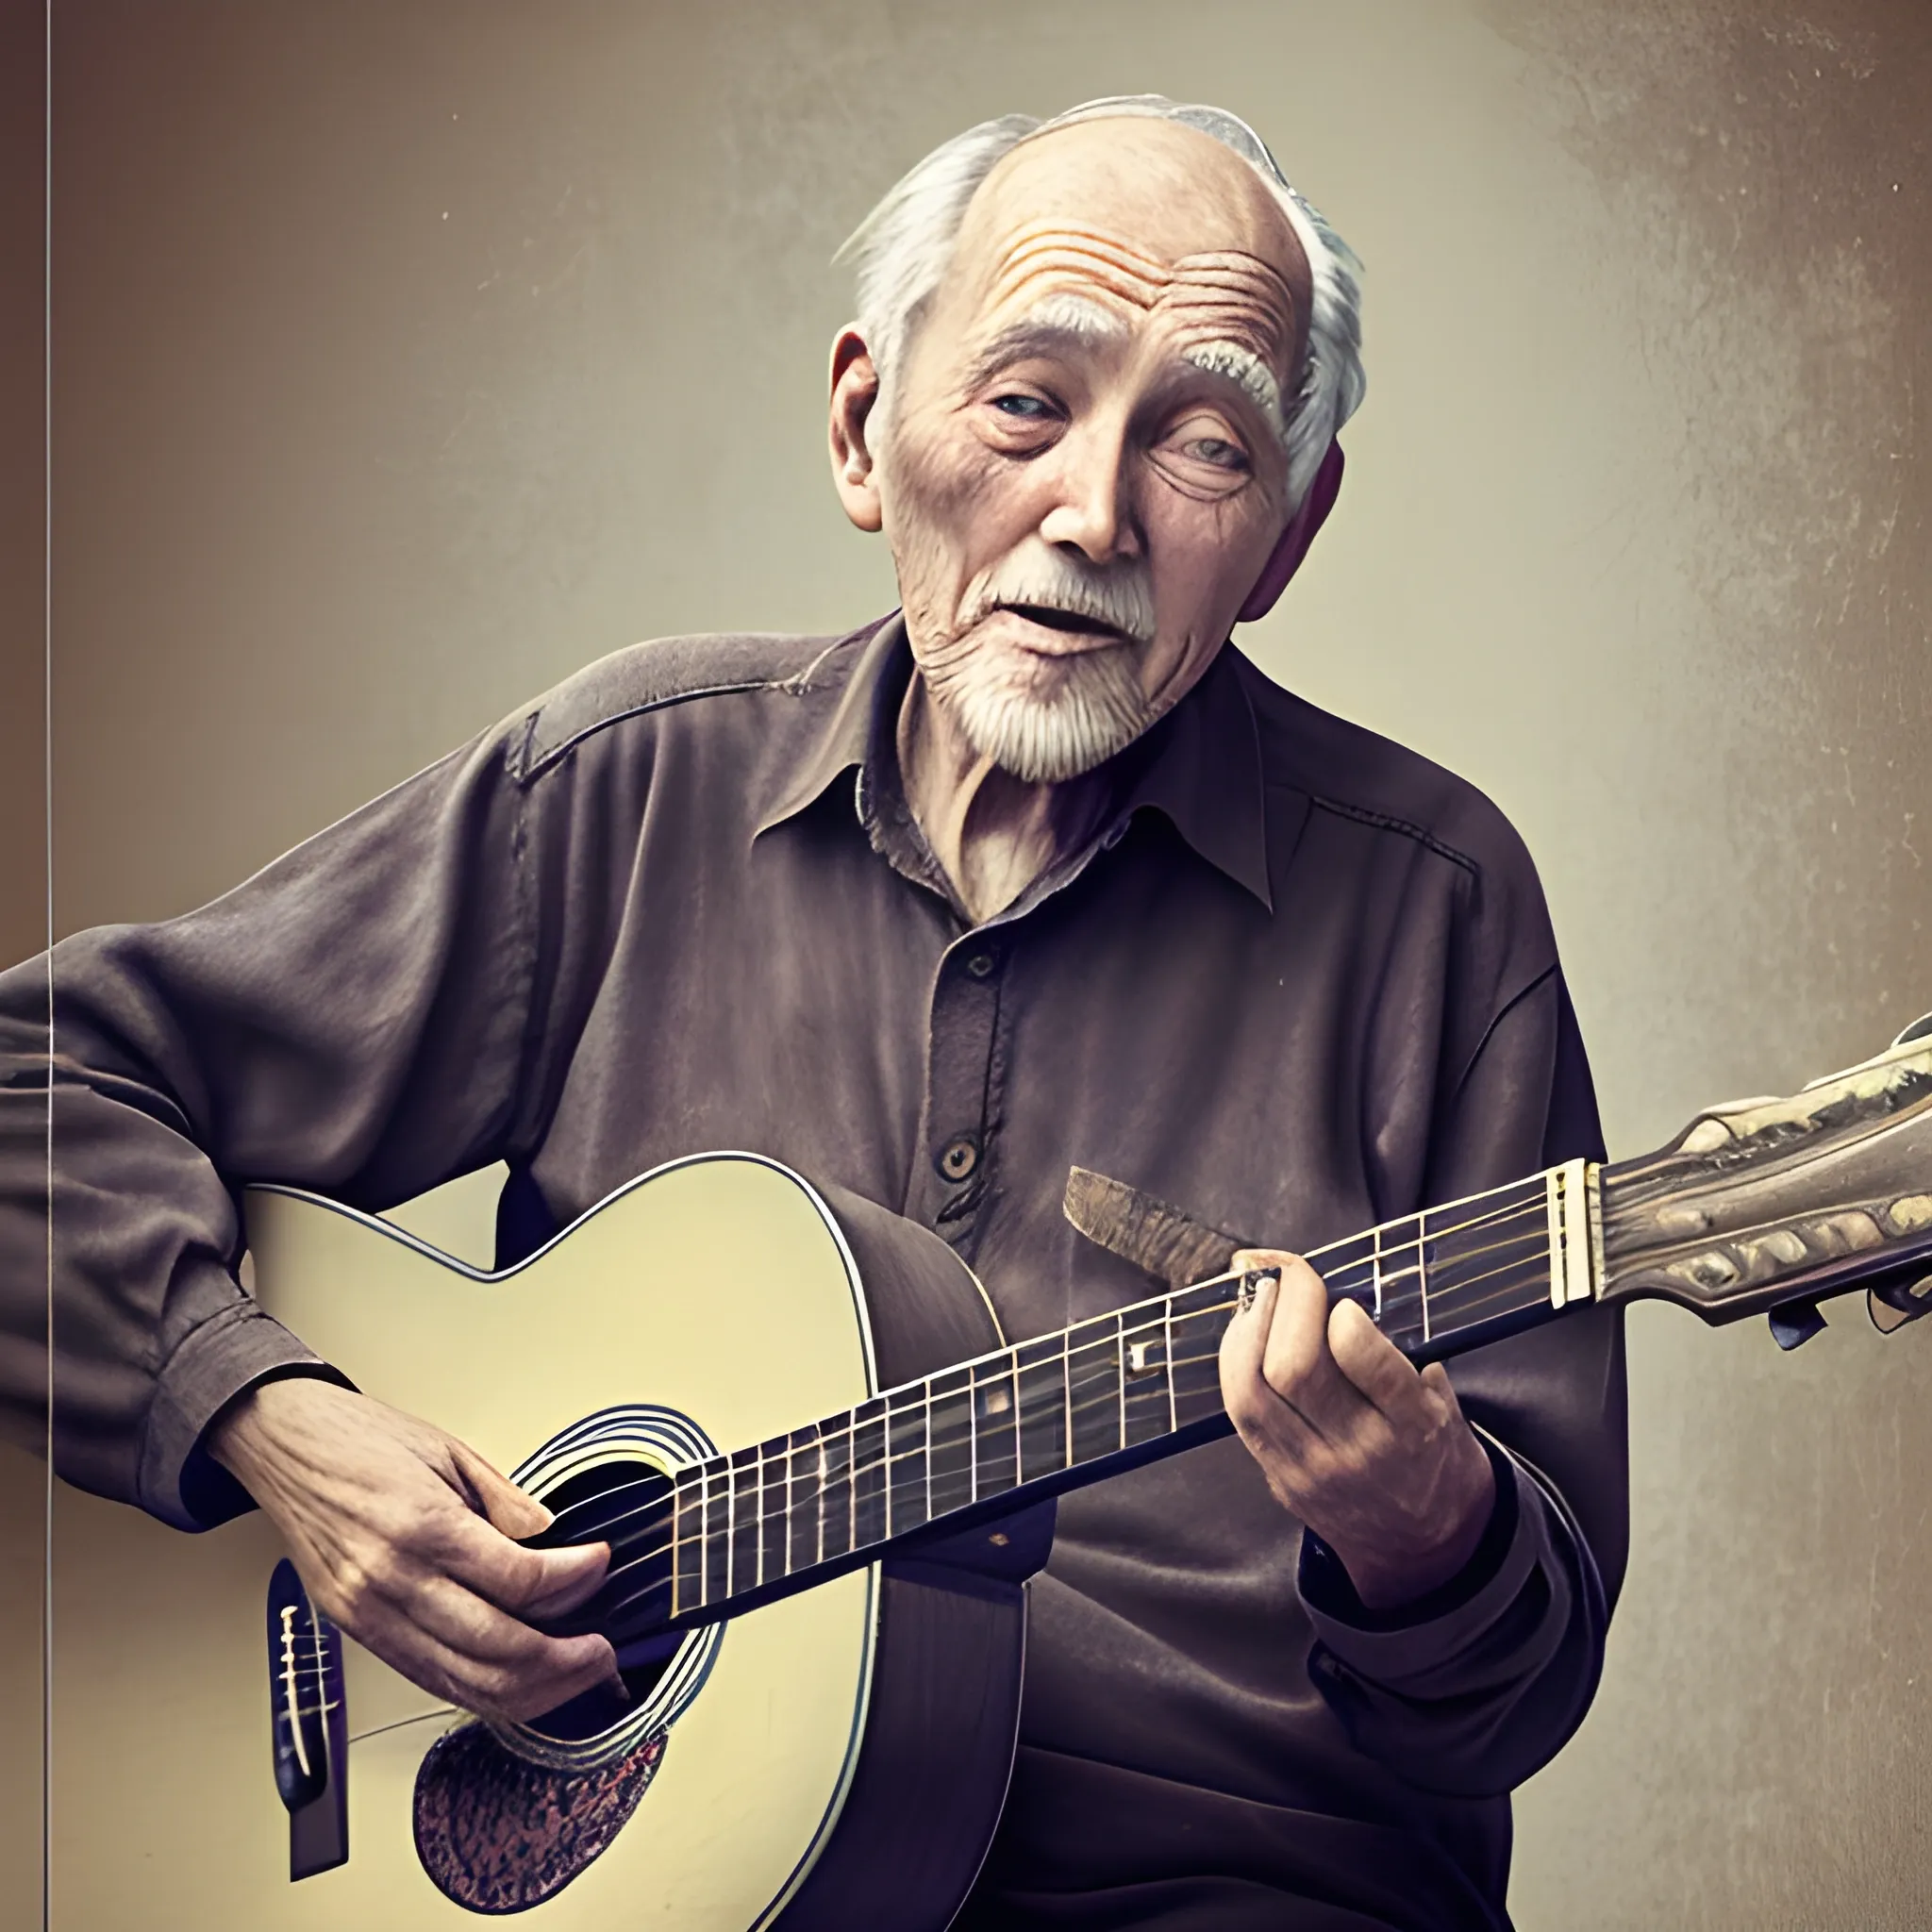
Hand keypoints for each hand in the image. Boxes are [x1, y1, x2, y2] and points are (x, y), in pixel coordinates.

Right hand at [208, 1376, 619, 1723]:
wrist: (283, 1446)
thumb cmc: (359, 1440)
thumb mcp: (449, 1450)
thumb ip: (505, 1502)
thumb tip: (551, 1537)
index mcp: (422, 1525)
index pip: (518, 1578)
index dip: (574, 1580)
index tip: (600, 1566)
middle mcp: (393, 1580)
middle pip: (497, 1647)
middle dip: (563, 1659)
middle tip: (601, 1650)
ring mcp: (371, 1615)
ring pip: (465, 1681)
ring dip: (531, 1690)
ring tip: (573, 1676)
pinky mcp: (357, 1632)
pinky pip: (429, 1680)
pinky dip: (481, 1692)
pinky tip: (519, 1683)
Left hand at [1218, 1248, 1494, 1609]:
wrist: (1424, 1548)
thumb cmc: (1436, 1457)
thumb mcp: (1444, 1405)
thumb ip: (1400, 1356)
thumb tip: (1340, 1294)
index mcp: (1413, 1428)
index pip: (1363, 1360)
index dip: (1341, 1316)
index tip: (1341, 1300)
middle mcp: (1358, 1452)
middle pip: (1293, 1369)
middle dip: (1286, 1305)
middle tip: (1293, 1276)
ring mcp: (1311, 1470)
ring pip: (1252, 1390)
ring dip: (1248, 1328)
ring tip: (1263, 1296)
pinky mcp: (1279, 1479)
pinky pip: (1240, 1412)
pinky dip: (1235, 1362)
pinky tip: (1247, 1333)